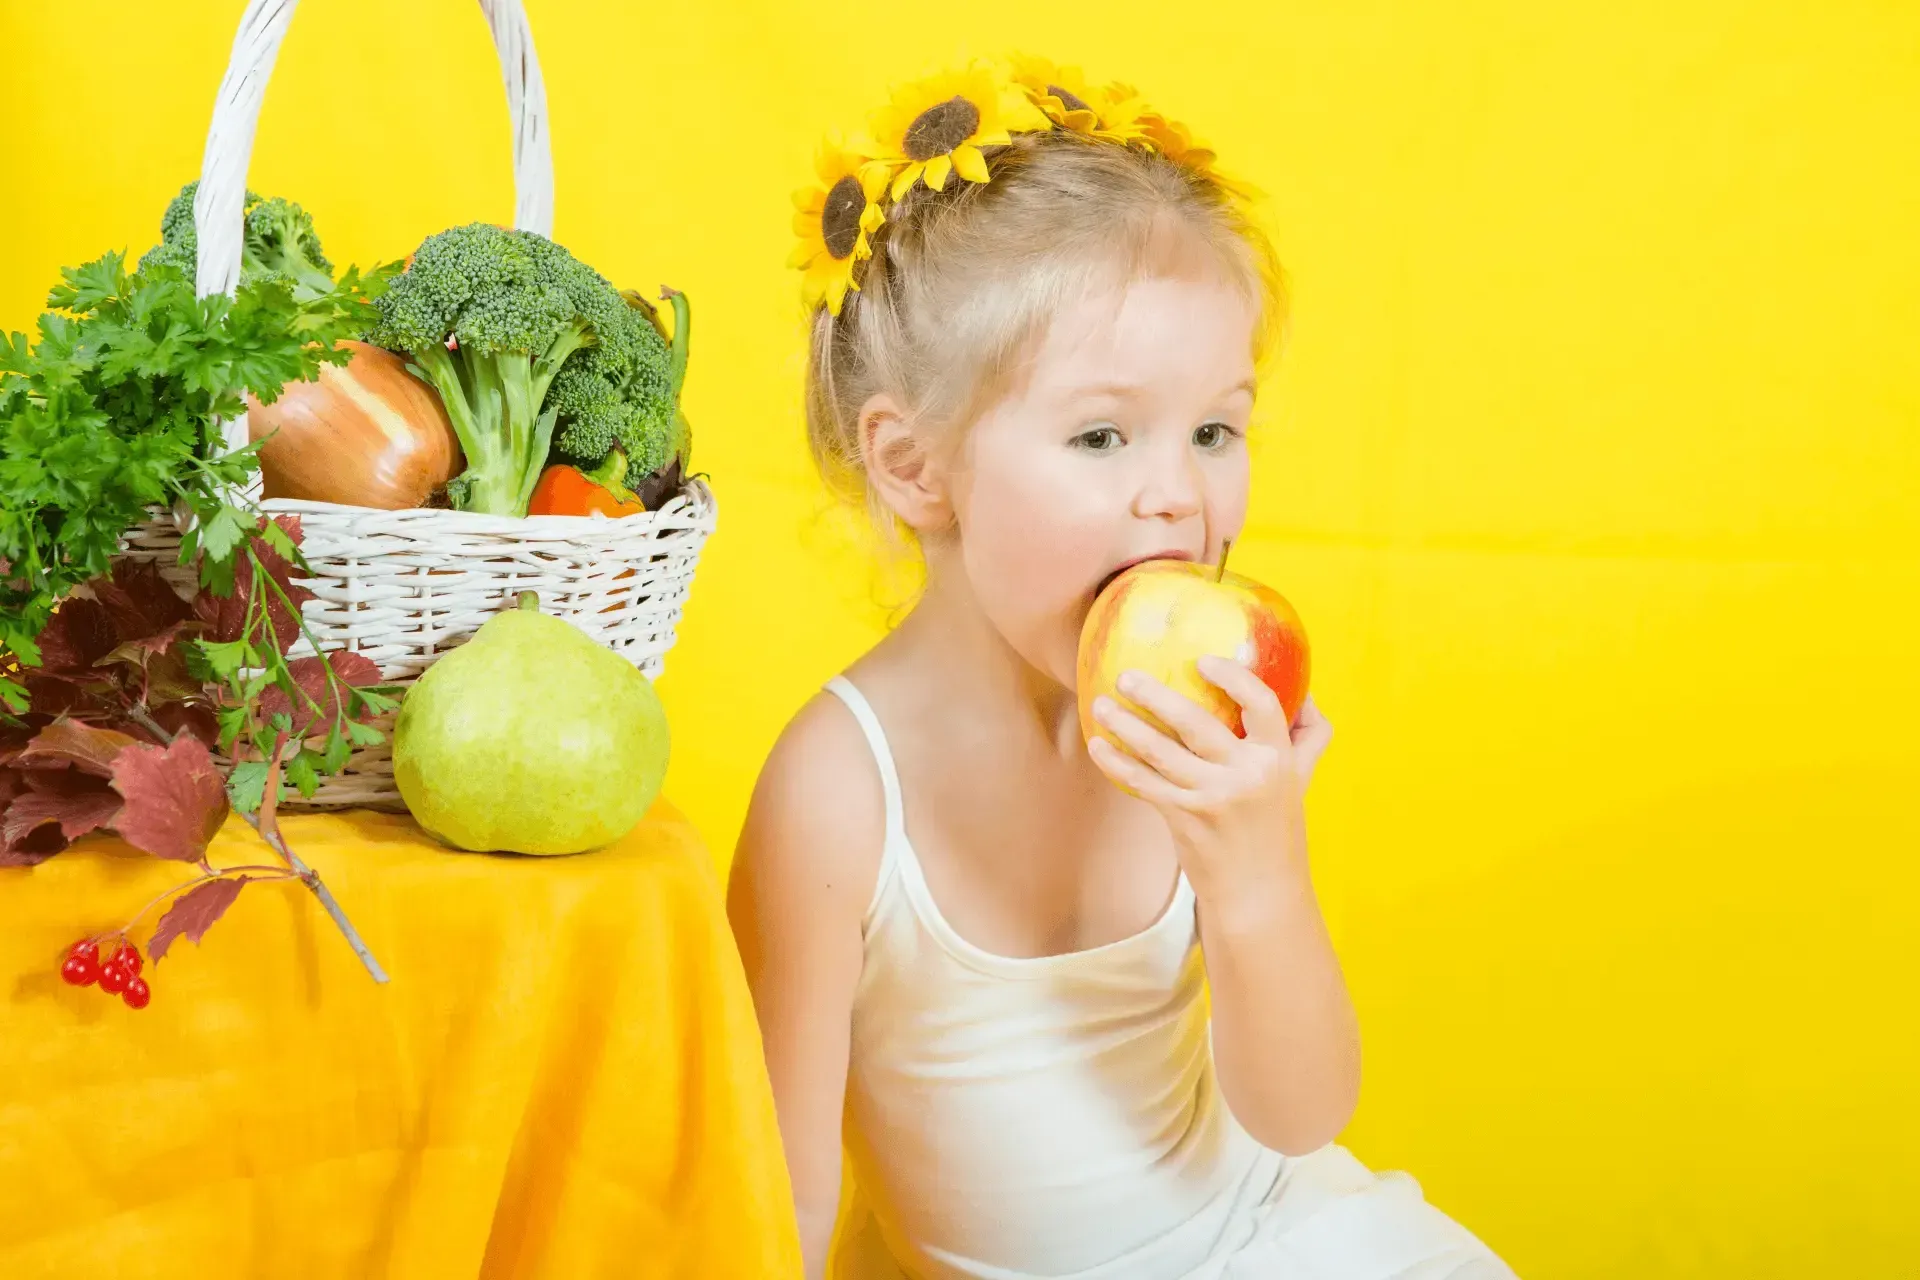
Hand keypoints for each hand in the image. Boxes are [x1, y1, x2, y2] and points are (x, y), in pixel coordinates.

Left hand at [1087, 658, 1332, 895]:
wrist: (1259, 894)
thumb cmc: (1277, 831)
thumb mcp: (1300, 781)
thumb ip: (1308, 736)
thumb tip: (1307, 692)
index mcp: (1276, 760)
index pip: (1262, 704)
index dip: (1233, 677)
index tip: (1202, 661)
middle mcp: (1245, 777)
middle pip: (1196, 723)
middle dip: (1155, 695)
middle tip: (1127, 676)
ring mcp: (1212, 799)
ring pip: (1160, 752)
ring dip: (1126, 725)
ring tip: (1102, 705)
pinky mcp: (1184, 820)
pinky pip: (1143, 783)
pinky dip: (1118, 763)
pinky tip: (1099, 746)